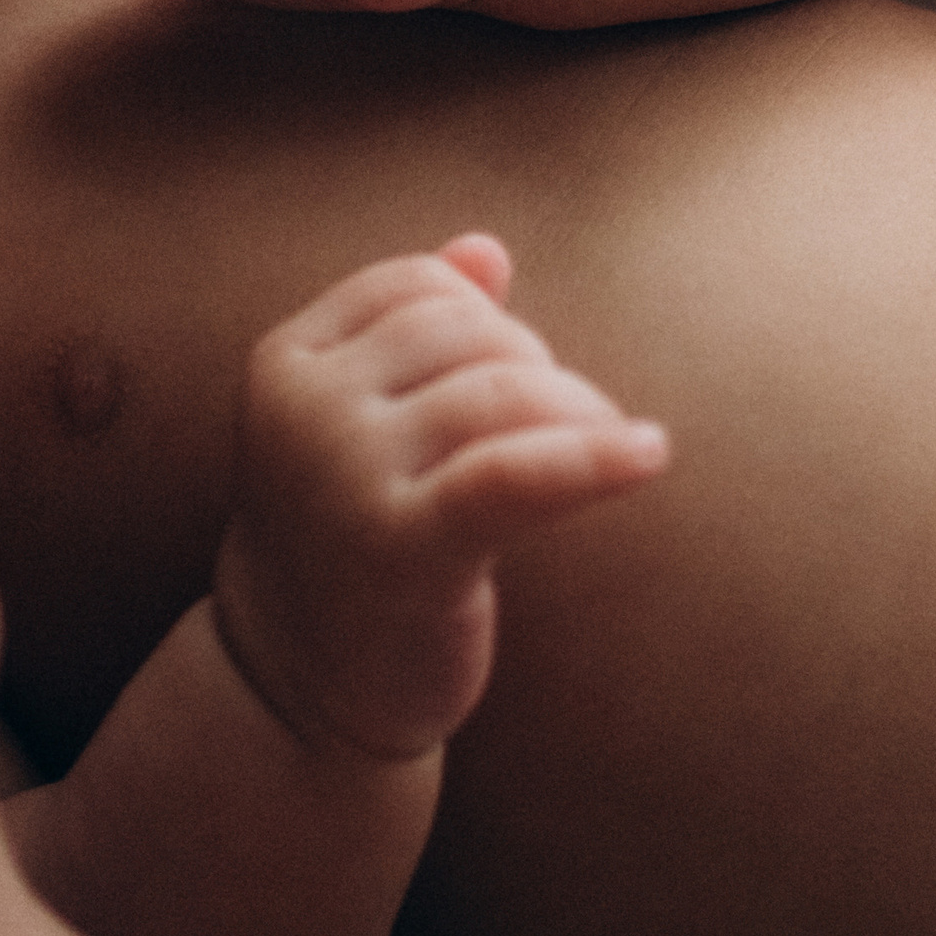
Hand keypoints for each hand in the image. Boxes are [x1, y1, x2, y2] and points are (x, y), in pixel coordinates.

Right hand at [217, 240, 668, 761]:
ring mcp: (344, 477)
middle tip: (565, 432)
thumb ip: (413, 334)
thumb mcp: (364, 424)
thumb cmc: (349, 537)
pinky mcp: (403, 550)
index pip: (417, 286)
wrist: (298, 686)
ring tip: (608, 454)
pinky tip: (649, 453)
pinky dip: (592, 457)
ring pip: (502, 394)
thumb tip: (486, 249)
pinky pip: (513, 475)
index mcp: (285, 362)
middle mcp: (304, 408)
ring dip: (578, 414)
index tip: (514, 380)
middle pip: (468, 335)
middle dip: (539, 369)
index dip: (489, 320)